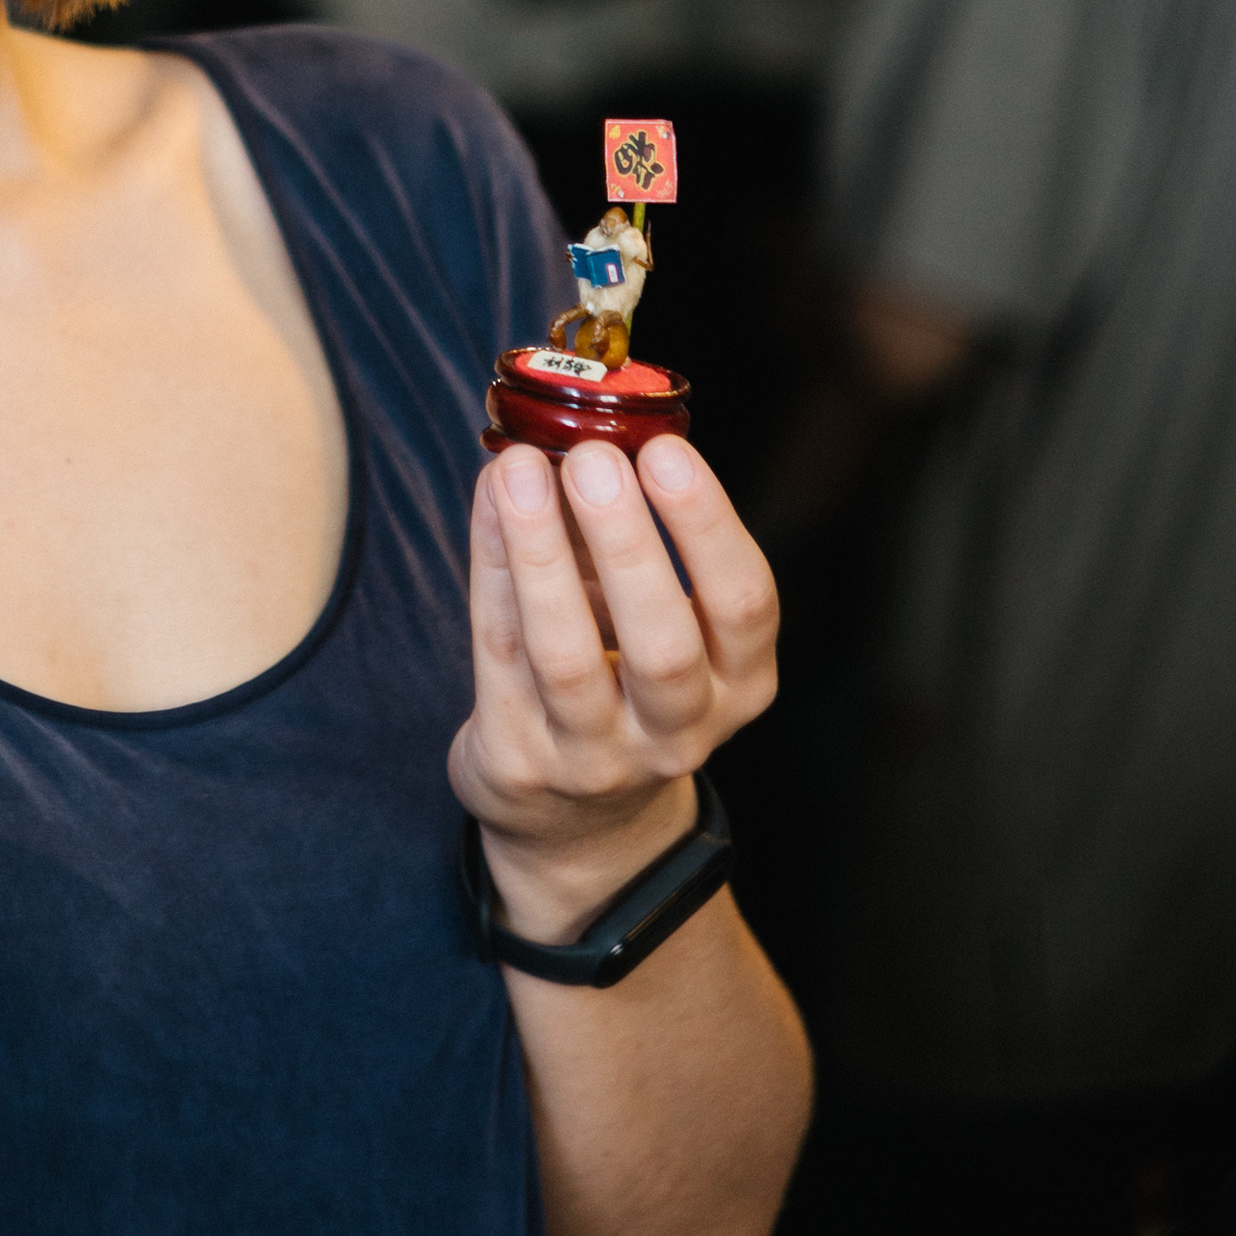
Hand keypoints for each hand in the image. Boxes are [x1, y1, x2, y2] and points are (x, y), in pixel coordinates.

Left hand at [447, 435, 778, 943]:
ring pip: (567, 659)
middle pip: (661, 643)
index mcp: (739, 684)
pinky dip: (492, 571)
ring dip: (541, 554)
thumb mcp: (663, 616)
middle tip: (595, 457)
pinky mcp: (521, 763)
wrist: (578, 817)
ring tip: (519, 468)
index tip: (666, 450)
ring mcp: (597, 758)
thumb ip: (638, 529)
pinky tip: (489, 504)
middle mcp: (679, 731)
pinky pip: (499, 657)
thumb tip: (588, 418)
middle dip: (628, 543)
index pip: (746, 607)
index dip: (707, 527)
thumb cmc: (624, 672)